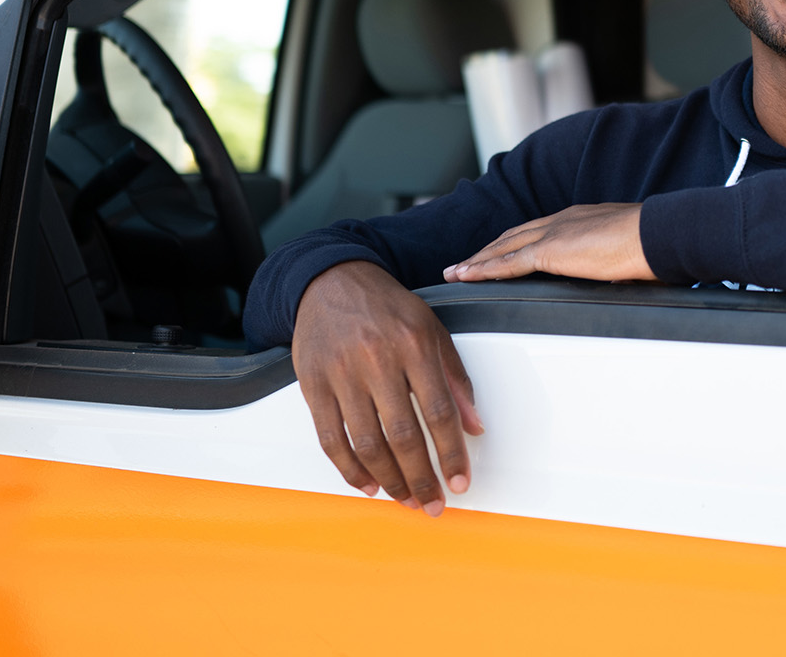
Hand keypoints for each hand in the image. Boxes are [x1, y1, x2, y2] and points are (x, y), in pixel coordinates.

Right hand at [293, 260, 483, 515]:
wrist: (331, 281)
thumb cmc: (387, 308)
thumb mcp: (432, 330)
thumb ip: (455, 379)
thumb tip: (474, 427)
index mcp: (414, 344)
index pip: (439, 411)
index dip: (451, 453)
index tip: (459, 483)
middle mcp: (377, 359)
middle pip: (403, 435)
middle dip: (421, 478)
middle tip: (432, 504)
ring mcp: (341, 373)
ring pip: (366, 442)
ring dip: (388, 479)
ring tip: (404, 498)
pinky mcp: (312, 384)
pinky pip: (330, 438)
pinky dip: (349, 469)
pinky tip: (368, 484)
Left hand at [443, 202, 654, 283]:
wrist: (658, 235)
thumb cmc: (654, 245)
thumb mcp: (627, 252)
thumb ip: (612, 262)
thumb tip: (617, 277)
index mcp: (579, 219)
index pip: (537, 231)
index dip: (514, 242)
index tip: (499, 252)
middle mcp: (561, 221)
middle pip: (512, 236)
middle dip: (487, 250)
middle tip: (464, 264)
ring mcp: (554, 234)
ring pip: (503, 248)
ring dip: (477, 261)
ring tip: (456, 272)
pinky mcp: (550, 252)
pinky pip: (508, 263)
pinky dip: (484, 270)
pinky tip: (467, 277)